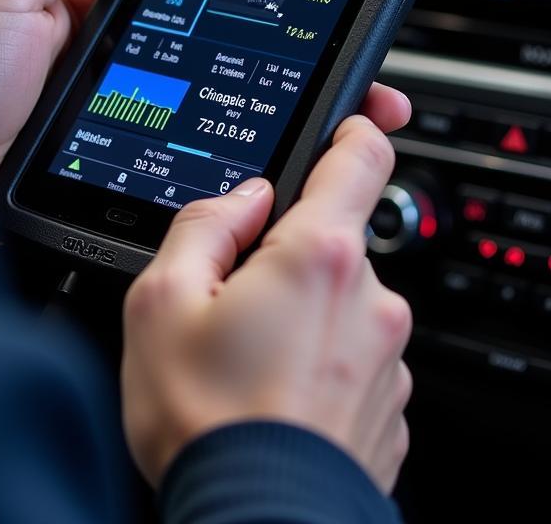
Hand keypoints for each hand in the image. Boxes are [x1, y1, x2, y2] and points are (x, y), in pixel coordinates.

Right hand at [121, 89, 412, 494]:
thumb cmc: (207, 422)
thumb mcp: (161, 302)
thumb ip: (204, 227)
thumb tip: (241, 201)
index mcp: (318, 256)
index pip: (362, 157)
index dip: (354, 131)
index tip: (343, 129)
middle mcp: (370, 300)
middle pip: (335, 243)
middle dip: (291, 259)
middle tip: (236, 307)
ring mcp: (387, 358)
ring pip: (342, 307)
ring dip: (305, 320)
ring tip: (249, 369)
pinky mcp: (389, 409)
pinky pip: (353, 362)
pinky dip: (320, 368)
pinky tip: (274, 401)